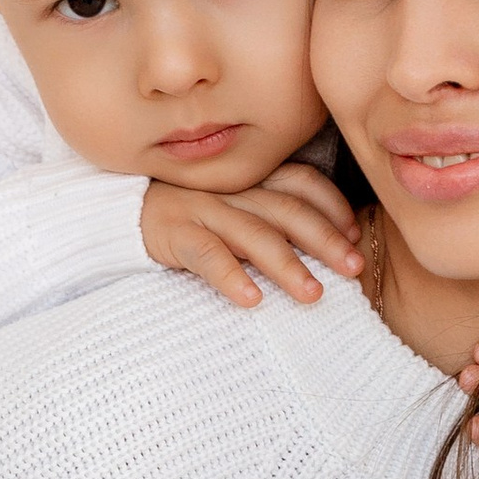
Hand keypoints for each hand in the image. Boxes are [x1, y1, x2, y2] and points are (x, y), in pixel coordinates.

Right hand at [140, 164, 361, 307]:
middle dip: (325, 239)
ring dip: (287, 265)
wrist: (122, 212)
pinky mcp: (175, 233)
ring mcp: (203, 209)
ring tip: (313, 295)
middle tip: (353, 268)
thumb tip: (337, 242)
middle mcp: (233, 190)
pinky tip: (251, 300)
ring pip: (253, 234)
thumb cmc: (194, 216)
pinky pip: (207, 255)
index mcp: (252, 178)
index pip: (302, 181)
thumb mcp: (237, 206)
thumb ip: (274, 214)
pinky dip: (231, 276)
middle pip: (287, 210)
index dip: (333, 205)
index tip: (356, 234)